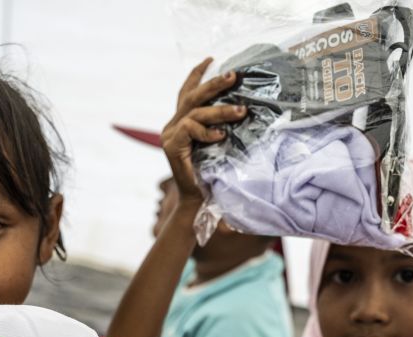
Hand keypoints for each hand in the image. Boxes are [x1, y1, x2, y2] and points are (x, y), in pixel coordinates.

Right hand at [161, 58, 246, 199]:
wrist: (197, 201)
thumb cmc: (211, 175)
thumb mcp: (217, 145)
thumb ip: (219, 126)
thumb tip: (242, 107)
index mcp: (180, 122)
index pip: (187, 93)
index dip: (197, 74)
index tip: (211, 59)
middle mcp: (172, 126)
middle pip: (191, 96)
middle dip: (213, 84)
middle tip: (233, 76)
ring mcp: (170, 136)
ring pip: (195, 112)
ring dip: (220, 110)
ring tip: (241, 111)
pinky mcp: (172, 147)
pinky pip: (190, 129)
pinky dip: (207, 131)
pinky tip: (221, 135)